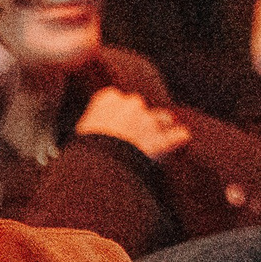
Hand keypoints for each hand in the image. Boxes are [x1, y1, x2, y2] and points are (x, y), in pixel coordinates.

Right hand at [74, 87, 190, 159]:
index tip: (110, 119)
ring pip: (162, 116)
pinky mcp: (162, 139)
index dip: (114, 109)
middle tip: (130, 131)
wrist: (98, 164)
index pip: (114, 97)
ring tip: (157, 134)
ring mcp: (149, 120)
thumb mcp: (80, 130)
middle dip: (137, 115)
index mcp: (108, 98)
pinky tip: (181, 138)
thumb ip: (91, 122)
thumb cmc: (84, 149)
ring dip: (160, 124)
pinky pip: (178, 135)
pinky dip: (178, 137)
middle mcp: (131, 104)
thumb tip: (90, 128)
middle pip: (139, 104)